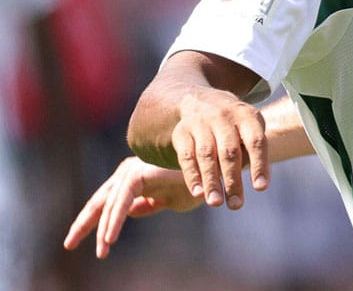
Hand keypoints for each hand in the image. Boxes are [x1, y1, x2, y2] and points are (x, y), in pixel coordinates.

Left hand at [63, 156, 200, 258]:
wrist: (214, 173)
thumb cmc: (195, 183)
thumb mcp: (167, 201)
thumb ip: (146, 205)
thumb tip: (127, 213)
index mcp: (133, 178)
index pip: (106, 203)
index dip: (91, 222)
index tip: (75, 240)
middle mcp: (128, 172)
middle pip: (100, 201)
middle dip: (84, 224)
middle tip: (69, 244)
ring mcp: (132, 170)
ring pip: (109, 204)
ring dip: (103, 229)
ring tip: (102, 251)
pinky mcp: (139, 173)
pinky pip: (122, 200)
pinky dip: (115, 220)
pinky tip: (110, 238)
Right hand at [171, 86, 270, 210]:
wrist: (200, 101)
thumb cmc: (234, 125)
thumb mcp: (248, 128)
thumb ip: (250, 152)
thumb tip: (249, 183)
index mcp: (247, 116)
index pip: (256, 141)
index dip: (259, 165)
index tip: (261, 188)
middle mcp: (224, 117)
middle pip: (229, 152)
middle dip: (232, 180)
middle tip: (236, 205)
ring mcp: (201, 123)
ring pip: (207, 155)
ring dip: (211, 181)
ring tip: (216, 203)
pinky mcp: (182, 132)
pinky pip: (186, 156)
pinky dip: (192, 176)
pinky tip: (197, 193)